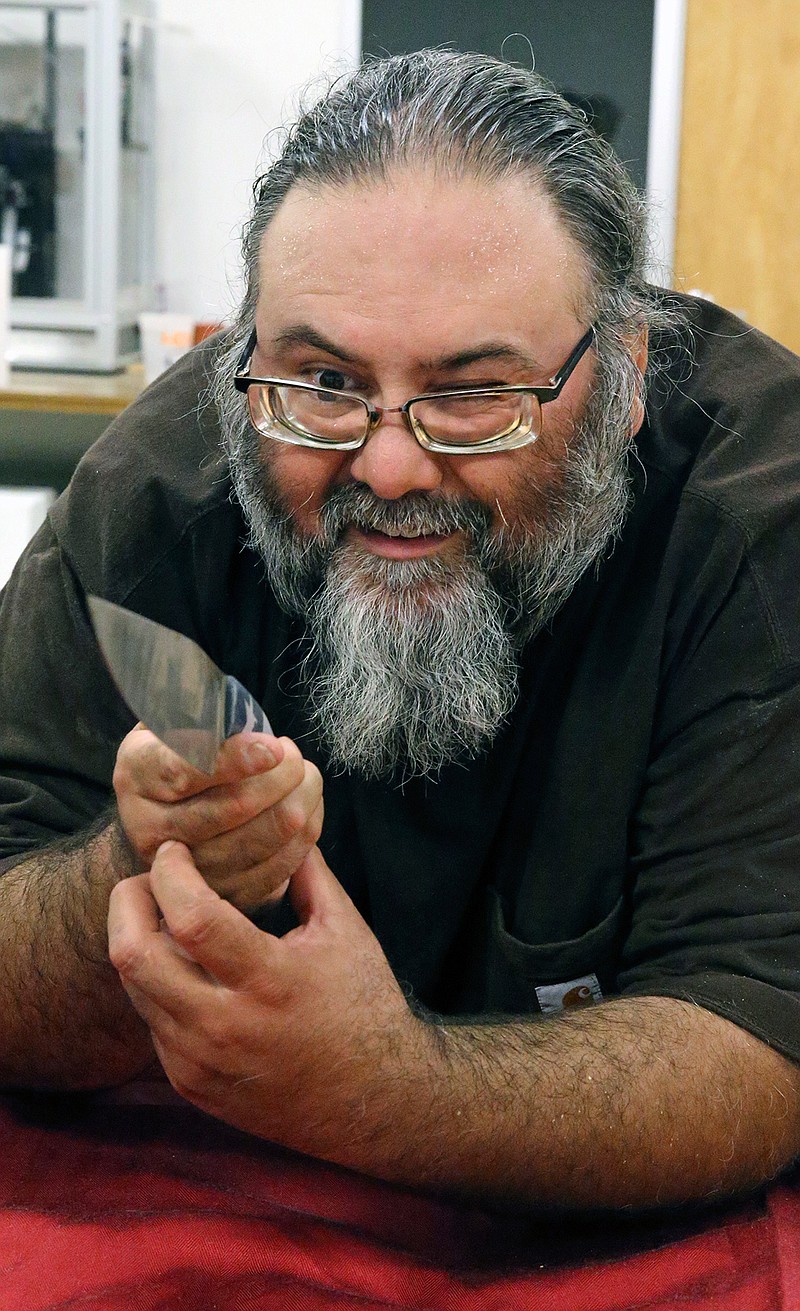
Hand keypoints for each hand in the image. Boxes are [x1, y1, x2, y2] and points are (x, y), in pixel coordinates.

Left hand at [107, 841, 428, 1159]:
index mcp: (270, 979)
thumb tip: (282, 818)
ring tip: (163, 917)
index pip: (190, 917)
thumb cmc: (364, 1005)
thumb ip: (307, 871)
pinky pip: (150, 1021)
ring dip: (137, 940)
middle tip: (148, 880)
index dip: (170, 872)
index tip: (174, 851)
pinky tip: (183, 966)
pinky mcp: (190, 1084)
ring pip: (133, 987)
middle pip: (133, 955)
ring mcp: (202, 1061)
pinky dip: (156, 984)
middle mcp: (226, 1026)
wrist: (371, 1102)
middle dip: (128, 902)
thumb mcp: (346, 929)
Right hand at [113, 727, 322, 910]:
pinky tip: (309, 809)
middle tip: (296, 757)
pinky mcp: (218, 894)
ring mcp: (183, 871)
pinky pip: (273, 871)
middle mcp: (149, 828)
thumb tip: (236, 711)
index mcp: (136, 775)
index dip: (233, 760)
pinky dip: (302, 839)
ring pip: (256, 843)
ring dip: (298, 805)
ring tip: (308, 777)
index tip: (275, 747)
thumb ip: (199, 709)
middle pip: (228, 811)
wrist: (162, 819)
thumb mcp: (174, 720)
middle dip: (279, 779)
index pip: (181, 772)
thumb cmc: (180, 755)